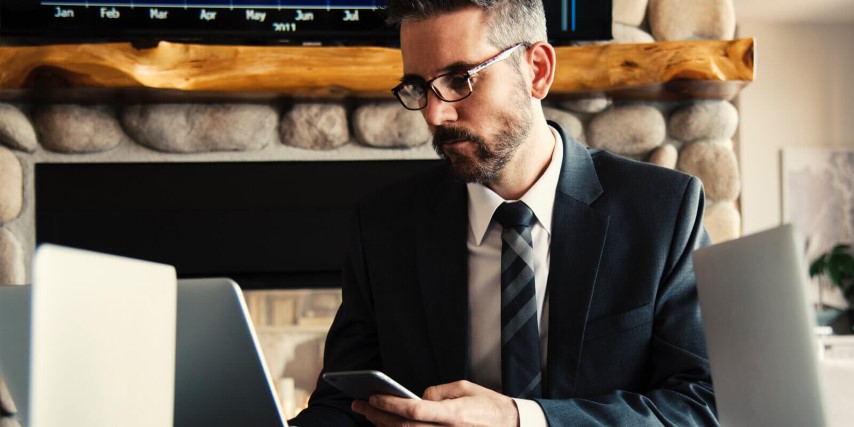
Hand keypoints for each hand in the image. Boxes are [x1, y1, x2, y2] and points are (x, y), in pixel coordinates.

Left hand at [351, 380, 518, 426]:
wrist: (510, 426)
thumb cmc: (487, 405)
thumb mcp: (464, 388)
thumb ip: (438, 393)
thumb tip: (418, 397)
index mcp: (451, 414)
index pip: (414, 410)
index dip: (390, 404)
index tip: (373, 396)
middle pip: (404, 426)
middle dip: (378, 415)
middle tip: (358, 404)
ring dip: (383, 426)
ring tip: (366, 413)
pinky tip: (387, 425)